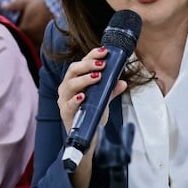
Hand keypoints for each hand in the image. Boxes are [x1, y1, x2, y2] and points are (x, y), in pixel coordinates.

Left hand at [3, 0, 53, 49]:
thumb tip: (2, 5)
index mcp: (24, 28)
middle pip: (24, 43)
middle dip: (21, 40)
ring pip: (33, 45)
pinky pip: (42, 44)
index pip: (15, 35)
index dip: (12, 34)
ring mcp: (41, 38)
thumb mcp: (26, 2)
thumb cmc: (41, 2)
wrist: (59, 4)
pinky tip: (38, 39)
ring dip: (30, 43)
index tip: (12, 32)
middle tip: (19, 38)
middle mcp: (32, 36)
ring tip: (29, 40)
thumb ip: (13, 5)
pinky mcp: (50, 38)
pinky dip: (39, 43)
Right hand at [57, 46, 127, 187]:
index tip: (104, 51)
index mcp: (75, 81)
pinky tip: (83, 97)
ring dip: (84, 79)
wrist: (85, 137)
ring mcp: (64, 101)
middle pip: (73, 70)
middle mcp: (67, 88)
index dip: (91, 56)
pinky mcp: (65, 114)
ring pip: (69, 85)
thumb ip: (111, 90)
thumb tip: (123, 81)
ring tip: (97, 76)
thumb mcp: (103, 100)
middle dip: (87, 65)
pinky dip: (76, 100)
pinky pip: (69, 105)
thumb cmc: (91, 114)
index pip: (81, 63)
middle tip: (102, 64)